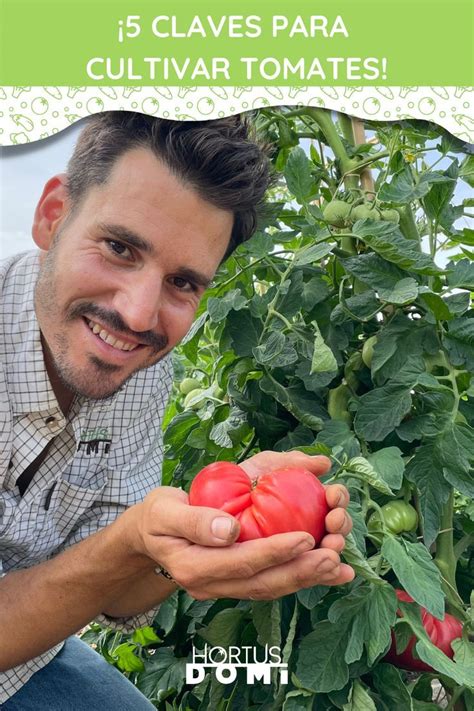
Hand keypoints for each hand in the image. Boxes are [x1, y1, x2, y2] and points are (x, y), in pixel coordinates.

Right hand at [131, 452, 353, 600]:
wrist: (150, 536)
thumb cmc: (158, 516)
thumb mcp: (165, 509)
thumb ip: (194, 519)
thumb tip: (230, 529)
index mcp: (193, 566)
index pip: (240, 562)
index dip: (274, 552)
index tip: (305, 536)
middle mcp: (211, 585)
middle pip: (263, 583)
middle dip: (301, 572)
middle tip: (334, 555)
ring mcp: (225, 588)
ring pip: (271, 587)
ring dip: (308, 578)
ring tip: (340, 566)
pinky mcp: (238, 582)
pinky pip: (272, 583)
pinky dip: (302, 577)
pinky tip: (331, 572)